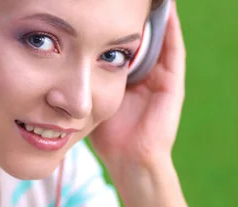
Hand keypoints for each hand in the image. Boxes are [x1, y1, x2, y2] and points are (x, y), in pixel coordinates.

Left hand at [89, 1, 185, 173]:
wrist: (130, 159)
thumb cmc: (109, 135)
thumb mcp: (95, 99)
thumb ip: (88, 80)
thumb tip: (64, 59)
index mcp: (128, 77)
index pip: (124, 42)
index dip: (118, 24)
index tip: (108, 6)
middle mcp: (147, 73)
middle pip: (143, 36)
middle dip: (138, 16)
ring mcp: (162, 77)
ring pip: (161, 37)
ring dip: (158, 16)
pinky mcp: (173, 82)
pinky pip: (174, 50)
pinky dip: (172, 29)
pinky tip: (167, 9)